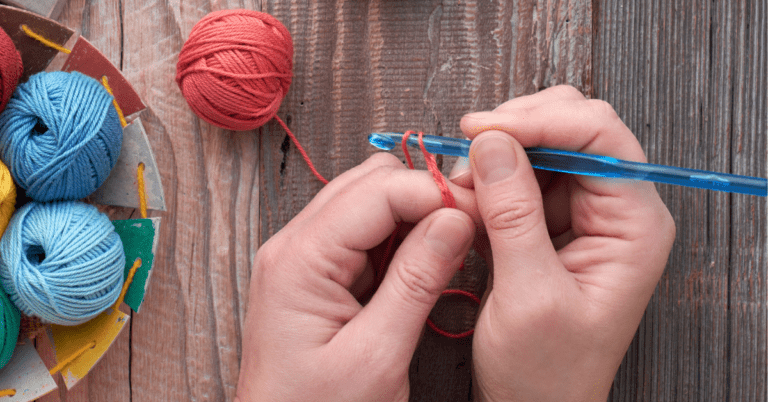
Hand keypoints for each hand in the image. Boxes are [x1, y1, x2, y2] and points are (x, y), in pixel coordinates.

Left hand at [235, 153, 478, 401]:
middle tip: (470, 227)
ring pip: (369, 203)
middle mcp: (295, 247)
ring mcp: (303, 259)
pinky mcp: (317, 276)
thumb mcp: (376, 356)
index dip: (433, 193)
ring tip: (453, 248)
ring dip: (415, 217)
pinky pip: (365, 236)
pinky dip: (401, 240)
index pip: (376, 190)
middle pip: (369, 184)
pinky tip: (425, 264)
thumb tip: (456, 219)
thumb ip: (417, 281)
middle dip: (424, 196)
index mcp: (300, 260)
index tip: (481, 213)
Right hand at [451, 86, 675, 400]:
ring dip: (493, 160)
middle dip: (514, 133)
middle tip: (465, 152)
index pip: (599, 135)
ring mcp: (583, 215)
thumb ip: (513, 215)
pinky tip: (462, 204)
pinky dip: (485, 185)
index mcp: (634, 225)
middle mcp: (615, 210)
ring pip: (539, 150)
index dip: (539, 120)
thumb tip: (492, 143)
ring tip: (457, 190)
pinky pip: (518, 180)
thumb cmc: (544, 371)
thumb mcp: (528, 295)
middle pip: (572, 129)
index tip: (480, 130)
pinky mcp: (551, 225)